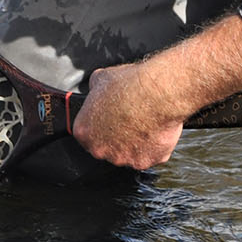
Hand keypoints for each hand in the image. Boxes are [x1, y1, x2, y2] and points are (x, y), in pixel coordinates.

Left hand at [70, 61, 187, 169]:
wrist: (157, 94)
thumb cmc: (130, 86)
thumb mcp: (100, 79)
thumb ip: (94, 92)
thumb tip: (96, 91)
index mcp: (84, 132)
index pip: (87, 135)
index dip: (99, 126)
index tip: (108, 119)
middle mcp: (100, 150)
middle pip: (105, 148)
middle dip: (115, 137)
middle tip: (127, 120)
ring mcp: (123, 158)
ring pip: (127, 154)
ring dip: (133, 143)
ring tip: (143, 123)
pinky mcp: (145, 162)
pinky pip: (148, 156)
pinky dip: (152, 147)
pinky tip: (154, 130)